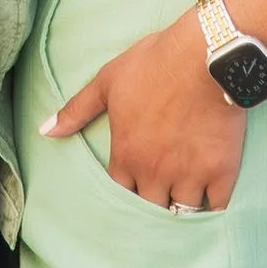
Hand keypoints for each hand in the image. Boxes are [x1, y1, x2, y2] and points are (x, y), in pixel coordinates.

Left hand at [40, 11, 245, 210]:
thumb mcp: (108, 81)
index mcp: (127, 155)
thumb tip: (45, 131)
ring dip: (181, 209)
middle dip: (152, 206)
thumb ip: (77, 110)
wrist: (204, 55)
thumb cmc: (153, 64)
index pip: (119, 194)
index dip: (124, 193)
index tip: (131, 190)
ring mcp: (190, 175)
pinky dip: (214, 210)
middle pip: (150, 210)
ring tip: (183, 204)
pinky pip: (217, 208)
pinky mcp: (221, 171)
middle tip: (158, 199)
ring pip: (183, 212)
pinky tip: (212, 204)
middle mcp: (155, 173)